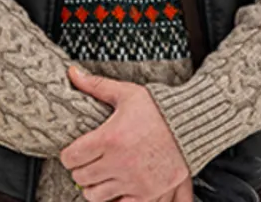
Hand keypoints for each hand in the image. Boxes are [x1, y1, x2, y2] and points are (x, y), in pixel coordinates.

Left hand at [60, 66, 189, 201]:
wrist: (192, 126)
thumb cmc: (160, 109)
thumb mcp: (127, 93)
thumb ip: (97, 85)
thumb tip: (72, 72)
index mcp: (109, 138)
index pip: (71, 158)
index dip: (68, 155)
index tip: (73, 152)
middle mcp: (119, 163)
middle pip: (81, 177)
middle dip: (80, 169)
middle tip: (88, 162)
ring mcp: (133, 181)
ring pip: (95, 195)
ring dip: (94, 186)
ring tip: (101, 175)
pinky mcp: (147, 194)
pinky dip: (115, 198)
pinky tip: (117, 186)